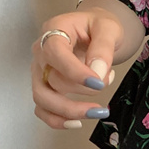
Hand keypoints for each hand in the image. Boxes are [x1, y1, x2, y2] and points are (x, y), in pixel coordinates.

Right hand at [31, 8, 122, 129]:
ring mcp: (39, 70)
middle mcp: (41, 51)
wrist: (94, 29)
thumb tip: (97, 74)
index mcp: (54, 30)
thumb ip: (103, 48)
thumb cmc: (99, 26)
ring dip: (69, 110)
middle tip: (105, 86)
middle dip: (80, 90)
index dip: (75, 72)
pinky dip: (57, 119)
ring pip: (42, 98)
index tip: (98, 83)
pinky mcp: (44, 86)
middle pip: (49, 79)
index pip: (55, 53)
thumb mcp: (108, 28)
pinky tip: (78, 122)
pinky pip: (42, 108)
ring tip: (98, 111)